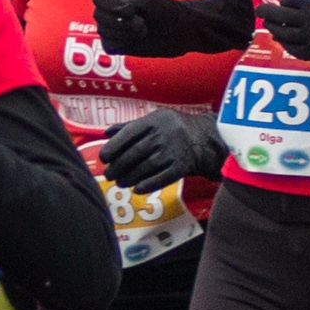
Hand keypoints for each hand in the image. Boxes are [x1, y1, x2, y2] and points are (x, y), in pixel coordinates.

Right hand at [93, 0, 189, 57]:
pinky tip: (138, 38)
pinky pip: (109, 45)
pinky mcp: (115, 44)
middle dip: (122, 21)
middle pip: (99, 15)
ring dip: (127, 32)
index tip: (130, 10)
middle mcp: (109, 10)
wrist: (179, 31)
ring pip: (104, 31)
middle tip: (142, 22)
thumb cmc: (164, 10)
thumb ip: (127, 3)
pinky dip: (124, 43)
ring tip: (144, 29)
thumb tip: (118, 17)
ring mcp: (110, 28)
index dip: (109, 4)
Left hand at [100, 110, 225, 192]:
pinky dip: (148, 185)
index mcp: (154, 121)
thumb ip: (130, 126)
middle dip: (118, 166)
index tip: (103, 157)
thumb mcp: (154, 119)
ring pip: (146, 167)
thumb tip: (105, 133)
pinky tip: (137, 189)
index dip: (113, 146)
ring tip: (119, 183)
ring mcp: (173, 151)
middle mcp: (163, 135)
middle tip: (108, 174)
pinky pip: (162, 178)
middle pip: (135, 153)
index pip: (129, 133)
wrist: (206, 138)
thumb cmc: (173, 128)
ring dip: (130, 177)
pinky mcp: (182, 166)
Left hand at [255, 0, 309, 65]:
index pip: (290, 0)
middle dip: (267, 12)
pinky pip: (294, 49)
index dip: (284, 0)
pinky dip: (285, 44)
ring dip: (273, 29)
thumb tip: (300, 5)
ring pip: (284, 34)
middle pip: (281, 16)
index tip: (283, 1)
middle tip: (259, 10)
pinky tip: (281, 41)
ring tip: (268, 25)